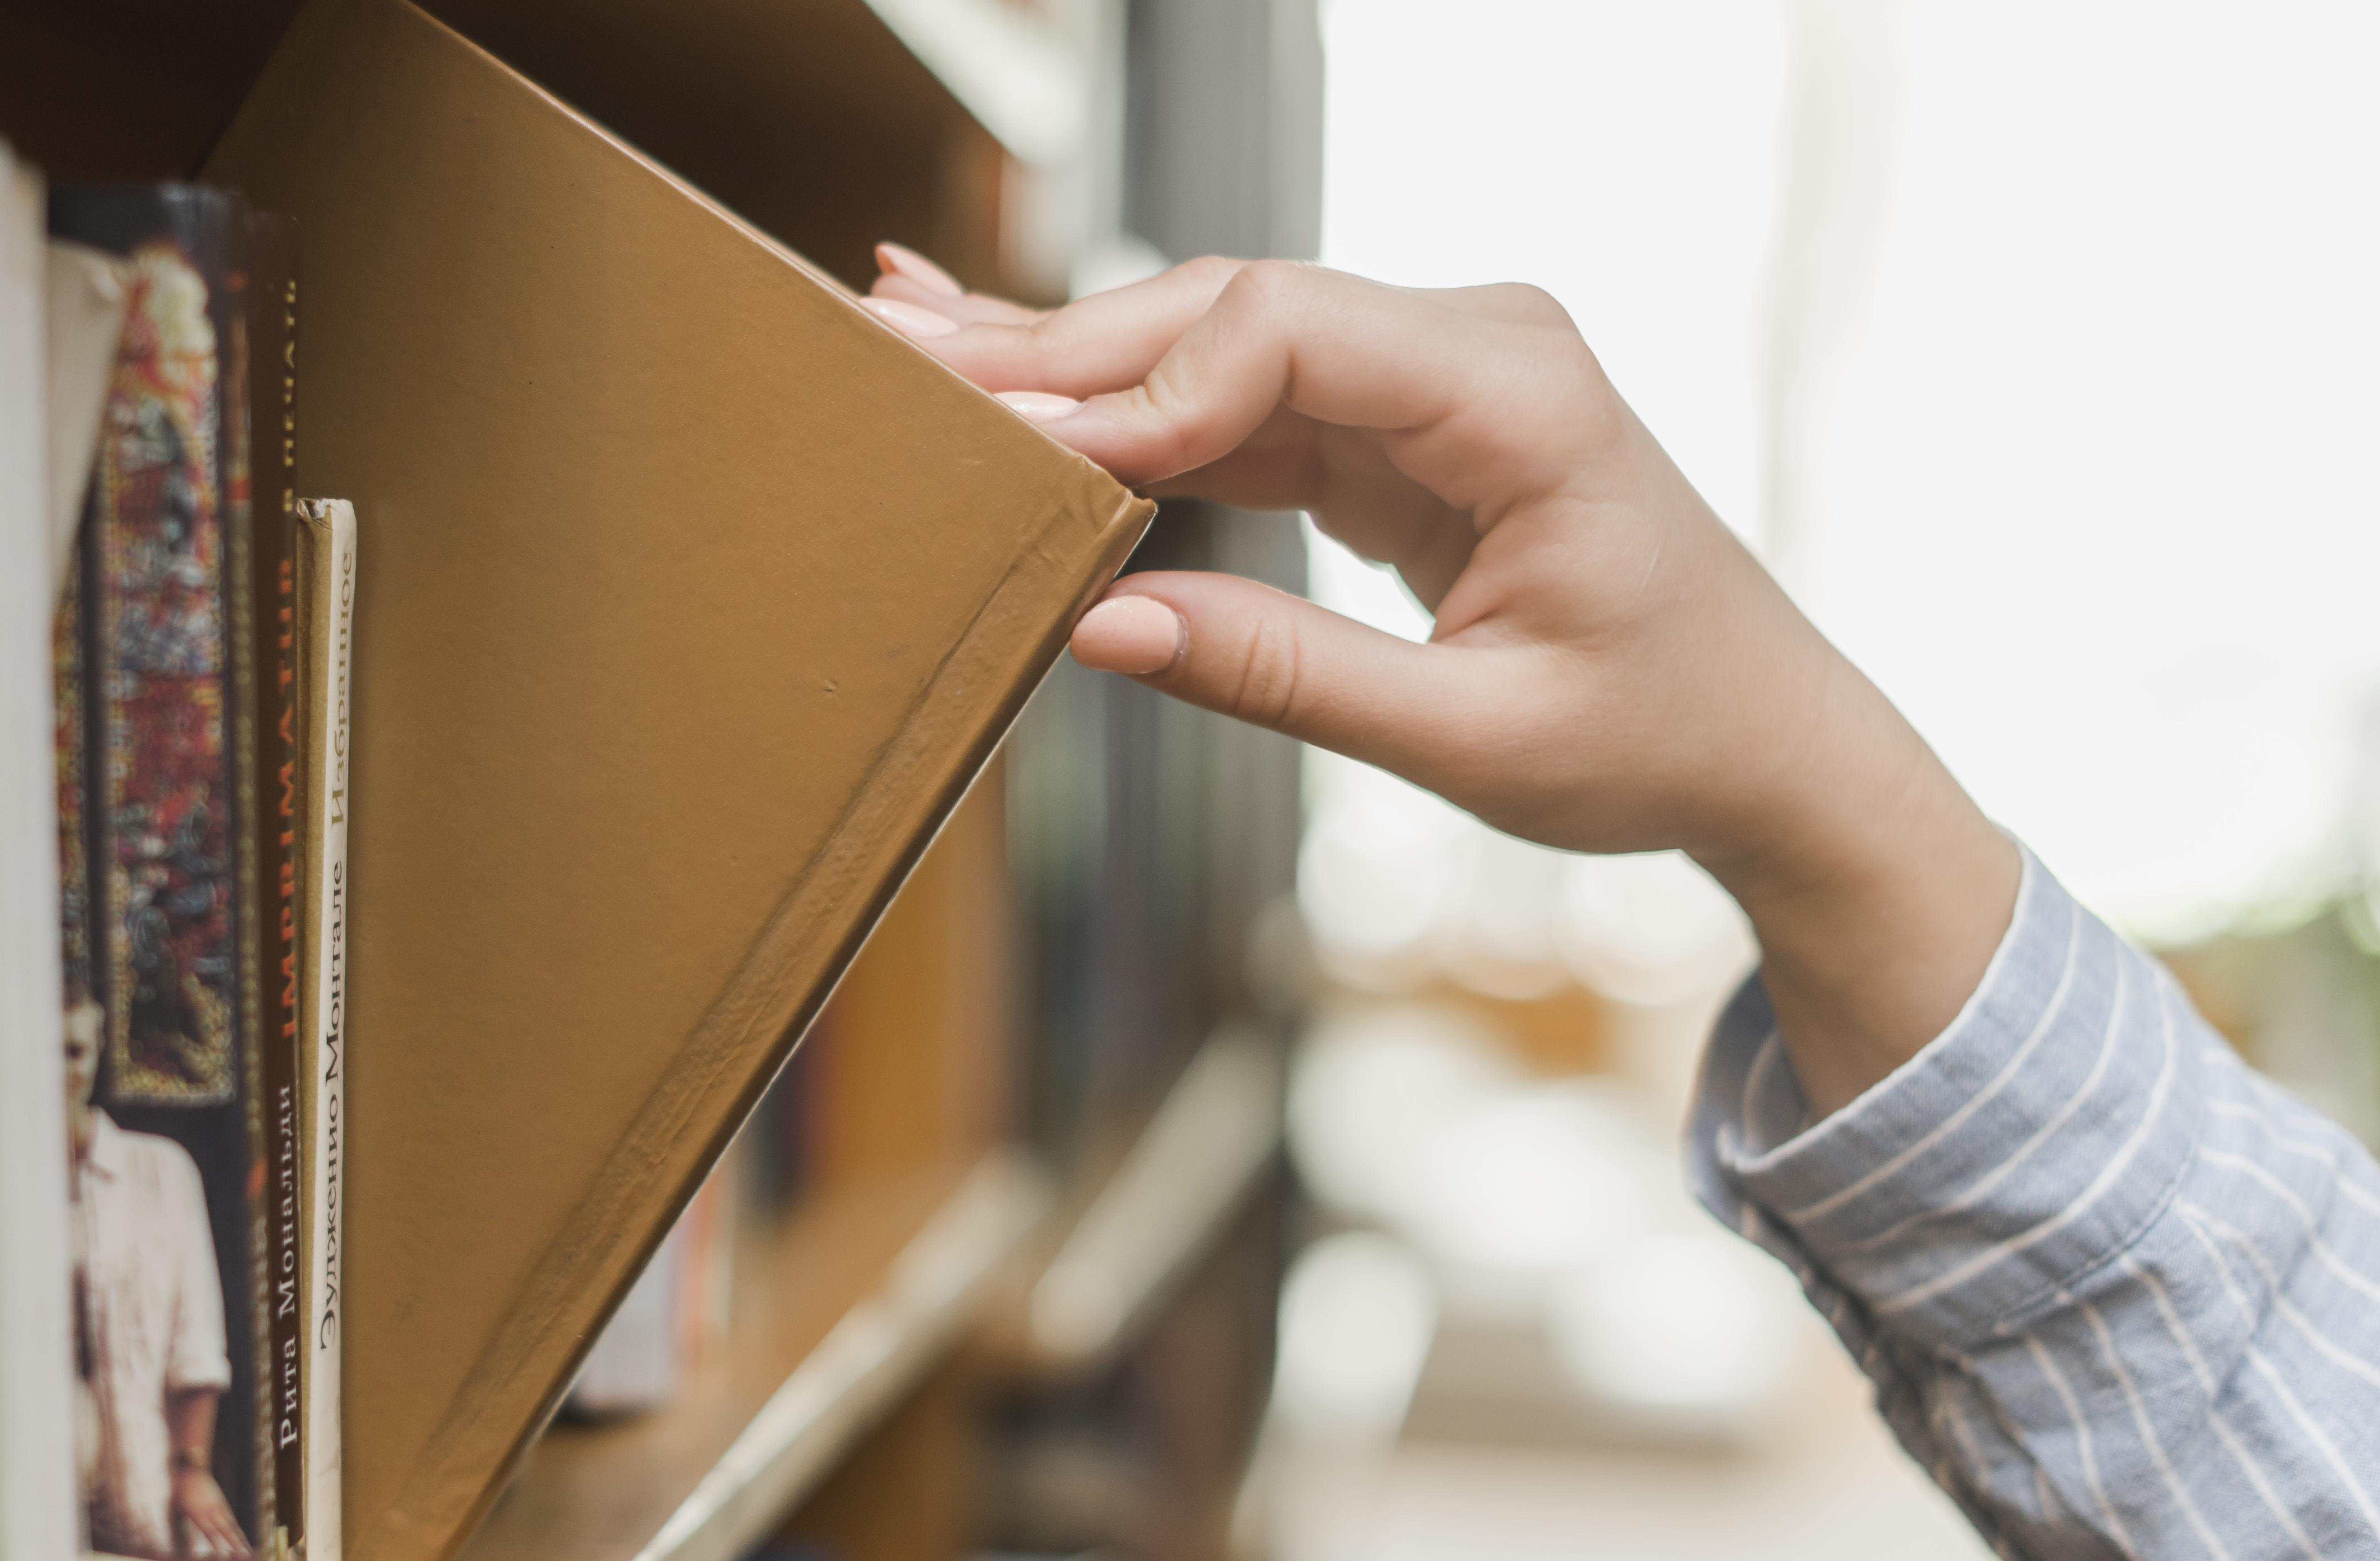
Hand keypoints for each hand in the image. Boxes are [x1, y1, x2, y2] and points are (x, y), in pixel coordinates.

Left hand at [173, 1466, 251, 1559]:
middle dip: (235, 1544)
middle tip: (244, 1555)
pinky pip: (230, 1518)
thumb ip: (180, 1528)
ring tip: (247, 1550)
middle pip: (226, 1530)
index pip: (209, 1532)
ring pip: (231, 1525)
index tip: (223, 1556)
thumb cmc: (179, 1491)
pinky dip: (236, 1528)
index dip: (217, 1545)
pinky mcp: (221, 1502)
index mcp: (198, 1513)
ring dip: (239, 1538)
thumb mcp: (175, 1510)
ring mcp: (218, 1505)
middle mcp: (211, 1510)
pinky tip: (240, 1537)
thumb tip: (183, 1546)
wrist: (191, 1469)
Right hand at [868, 245, 2016, 1111]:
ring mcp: (1426, 369)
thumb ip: (1281, 675)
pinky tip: (1020, 381)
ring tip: (922, 355)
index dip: (1135, 383)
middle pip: (1227, 310)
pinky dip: (1131, 403)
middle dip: (1063, 344)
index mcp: (1518, 392)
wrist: (1761, 734)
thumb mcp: (1469, 739)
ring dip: (1074, 364)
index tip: (1021, 447)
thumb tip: (1097, 630)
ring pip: (1214, 341)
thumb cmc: (1652, 734)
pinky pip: (1238, 392)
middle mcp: (1470, 344)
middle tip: (902, 351)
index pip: (1282, 333)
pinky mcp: (1389, 417)